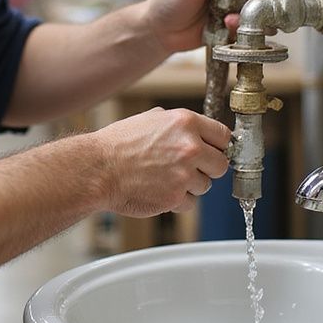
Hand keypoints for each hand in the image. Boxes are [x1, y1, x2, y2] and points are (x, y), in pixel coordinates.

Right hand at [94, 107, 230, 216]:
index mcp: (185, 123)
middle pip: (221, 164)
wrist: (98, 169)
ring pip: (206, 186)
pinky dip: (178, 200)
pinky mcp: (176, 197)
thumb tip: (193, 130)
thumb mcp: (149, 119)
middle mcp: (189, 147)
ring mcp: (184, 174)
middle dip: (208, 168)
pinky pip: (190, 203)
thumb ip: (177, 124)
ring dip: (190, 186)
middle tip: (190, 168)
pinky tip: (159, 190)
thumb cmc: (117, 144)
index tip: (214, 152)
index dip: (218, 146)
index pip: (224, 136)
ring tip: (165, 178)